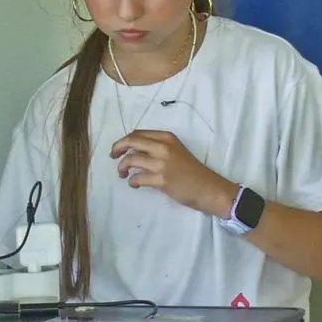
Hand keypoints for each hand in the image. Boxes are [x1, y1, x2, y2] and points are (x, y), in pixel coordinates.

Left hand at [110, 129, 235, 217]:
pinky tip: (134, 184)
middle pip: (131, 141)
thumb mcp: (177, 151)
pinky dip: (131, 181)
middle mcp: (163, 147)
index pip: (138, 133)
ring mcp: (162, 163)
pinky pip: (137, 177)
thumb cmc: (192, 171)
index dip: (125, 140)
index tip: (120, 148)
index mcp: (167, 138)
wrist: (208, 188)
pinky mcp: (161, 180)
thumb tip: (135, 150)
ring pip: (131, 159)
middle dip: (117, 148)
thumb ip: (159, 148)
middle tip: (113, 157)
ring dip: (122, 167)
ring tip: (122, 174)